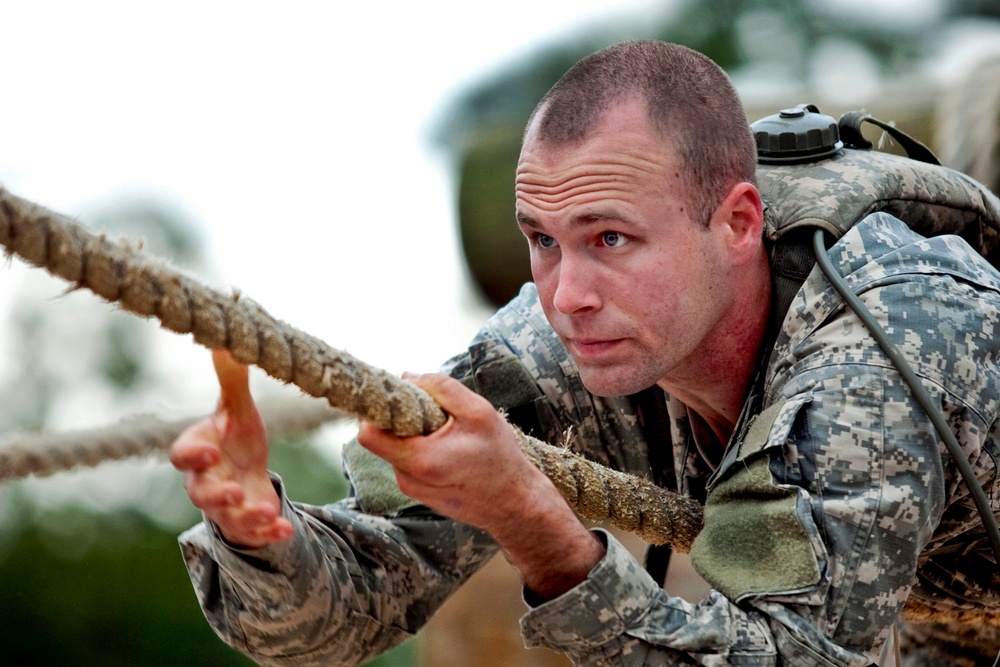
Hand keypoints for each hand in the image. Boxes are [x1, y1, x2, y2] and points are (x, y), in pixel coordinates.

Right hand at [169, 350, 292, 547]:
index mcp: (200, 450)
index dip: (192, 455)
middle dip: (215, 495)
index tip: (210, 451)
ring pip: (227, 518)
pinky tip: (285, 529)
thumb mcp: (238, 410)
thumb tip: (225, 341)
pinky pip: (254, 534)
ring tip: (265, 512)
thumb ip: (232, 382)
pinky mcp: (248, 524)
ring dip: (245, 517)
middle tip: (232, 492)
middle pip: (200, 494)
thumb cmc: (236, 439)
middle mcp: (206, 482)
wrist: (247, 475)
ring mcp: (226, 507)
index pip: (182, 455)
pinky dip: (269, 534)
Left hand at [357, 373, 603, 598]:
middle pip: (382, 437)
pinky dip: (422, 449)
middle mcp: (407, 478)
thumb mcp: (479, 412)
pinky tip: (450, 450)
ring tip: (449, 435)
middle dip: (403, 418)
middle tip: (434, 413)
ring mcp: (411, 488)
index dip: (379, 409)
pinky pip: (408, 461)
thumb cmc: (500, 458)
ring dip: (415, 434)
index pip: (369, 433)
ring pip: (396, 448)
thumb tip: (408, 376)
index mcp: (419, 459)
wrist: (514, 504)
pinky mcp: (418, 492)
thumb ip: (442, 388)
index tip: (399, 397)